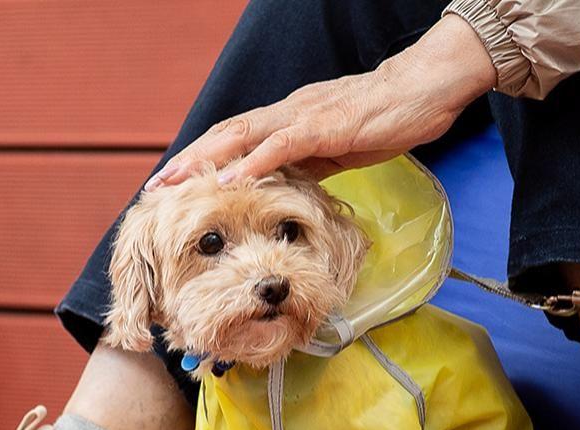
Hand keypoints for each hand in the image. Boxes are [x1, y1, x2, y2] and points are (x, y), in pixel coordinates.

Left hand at [145, 14, 495, 188]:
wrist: (423, 90)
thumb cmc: (388, 117)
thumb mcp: (341, 147)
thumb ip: (310, 162)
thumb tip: (285, 186)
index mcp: (290, 119)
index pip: (235, 140)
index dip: (201, 160)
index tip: (174, 187)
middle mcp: (288, 113)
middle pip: (225, 135)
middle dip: (188, 162)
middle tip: (155, 189)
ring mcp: (305, 117)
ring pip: (243, 136)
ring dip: (205, 161)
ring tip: (176, 184)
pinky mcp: (327, 126)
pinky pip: (282, 144)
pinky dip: (252, 163)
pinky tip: (230, 180)